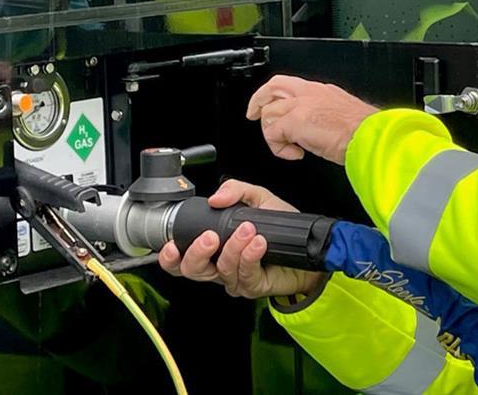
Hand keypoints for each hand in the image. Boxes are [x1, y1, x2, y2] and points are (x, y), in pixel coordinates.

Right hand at [158, 180, 325, 297]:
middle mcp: (220, 267)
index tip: (171, 244)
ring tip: (247, 230)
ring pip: (222, 270)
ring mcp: (236, 279)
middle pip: (192, 271)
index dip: (169, 256)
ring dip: (233, 248)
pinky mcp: (254, 286)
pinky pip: (246, 273)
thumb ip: (236, 190)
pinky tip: (258, 242)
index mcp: (214, 249)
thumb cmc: (279, 229)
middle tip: (211, 236)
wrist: (308, 249)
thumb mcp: (257, 199)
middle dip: (197, 253)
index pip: (181, 259)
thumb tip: (216, 197)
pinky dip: (250, 255)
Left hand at [246, 75, 377, 164]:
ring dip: (274, 135)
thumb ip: (323, 115)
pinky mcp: (295, 121)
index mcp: (321, 91)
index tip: (267, 106)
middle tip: (252, 116)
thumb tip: (314, 127)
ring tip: (289, 148)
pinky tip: (294, 154)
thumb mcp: (341, 114)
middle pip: (272, 88)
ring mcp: (300, 105)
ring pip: (269, 114)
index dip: (274, 95)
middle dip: (258, 102)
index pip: (289, 85)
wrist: (370, 136)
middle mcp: (309, 93)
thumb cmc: (363, 131)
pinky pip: (273, 133)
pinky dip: (279, 148)